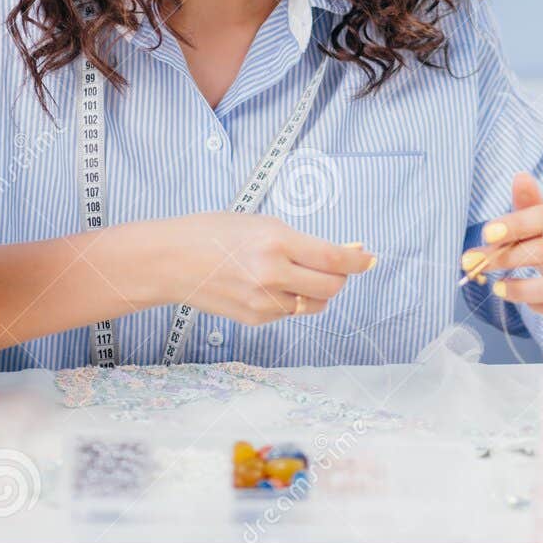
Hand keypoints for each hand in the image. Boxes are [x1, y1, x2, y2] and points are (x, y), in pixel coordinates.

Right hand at [128, 211, 375, 325]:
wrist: (171, 260)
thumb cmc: (214, 232)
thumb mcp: (262, 224)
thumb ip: (302, 241)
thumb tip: (345, 253)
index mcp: (277, 242)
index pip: (334, 259)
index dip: (359, 261)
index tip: (370, 258)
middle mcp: (273, 275)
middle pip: (332, 287)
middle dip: (341, 277)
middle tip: (337, 265)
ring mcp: (263, 301)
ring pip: (314, 304)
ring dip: (318, 290)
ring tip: (299, 273)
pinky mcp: (255, 319)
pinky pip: (289, 312)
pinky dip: (292, 299)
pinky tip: (272, 284)